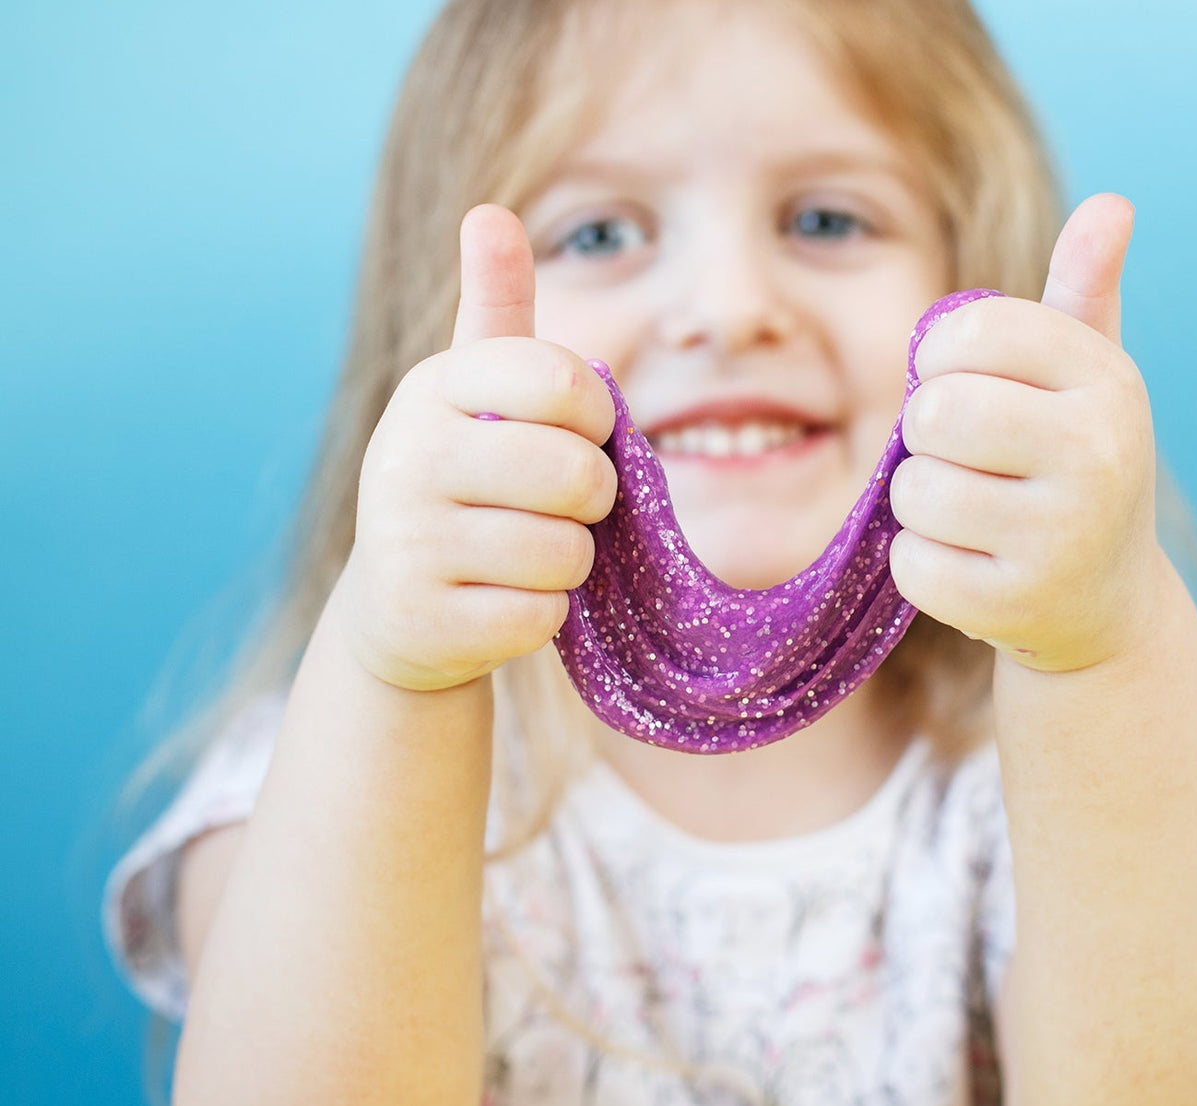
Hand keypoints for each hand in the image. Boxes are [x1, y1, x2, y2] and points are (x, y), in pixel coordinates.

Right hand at [333, 204, 617, 690]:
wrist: (398, 606)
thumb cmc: (463, 481)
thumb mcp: (473, 393)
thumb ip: (496, 308)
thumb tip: (489, 211)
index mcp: (433, 388)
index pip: (564, 382)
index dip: (597, 418)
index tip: (579, 433)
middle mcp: (406, 457)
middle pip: (577, 476)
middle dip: (591, 500)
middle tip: (556, 505)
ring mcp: (407, 543)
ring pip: (565, 553)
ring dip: (568, 561)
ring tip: (521, 552)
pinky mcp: (423, 620)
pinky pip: (542, 615)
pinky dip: (541, 614)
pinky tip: (498, 600)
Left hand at [888, 193, 1163, 672]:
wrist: (1104, 605)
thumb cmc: (1073, 466)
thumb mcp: (1086, 379)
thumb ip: (1083, 292)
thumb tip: (1112, 203)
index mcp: (1108, 380)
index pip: (971, 329)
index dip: (942, 359)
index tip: (969, 386)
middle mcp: (1098, 453)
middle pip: (933, 410)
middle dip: (928, 435)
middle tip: (970, 460)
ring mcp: (1061, 535)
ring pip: (913, 490)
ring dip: (923, 504)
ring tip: (978, 516)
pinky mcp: (1015, 605)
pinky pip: (909, 563)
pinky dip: (921, 566)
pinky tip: (973, 568)